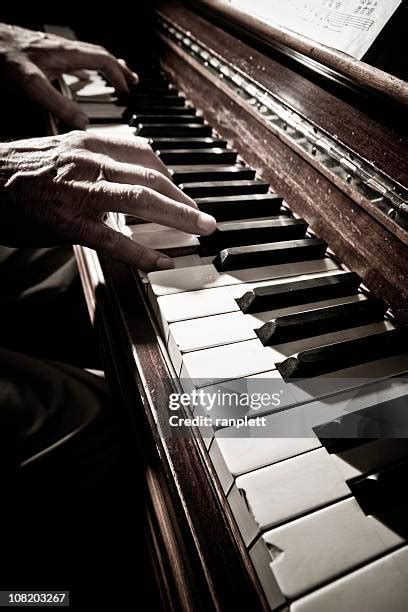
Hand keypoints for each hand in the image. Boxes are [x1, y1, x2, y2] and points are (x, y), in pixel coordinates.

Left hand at [0, 23, 137, 128]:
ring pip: (84, 57)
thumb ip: (59, 105)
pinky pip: (68, 60)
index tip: (127, 90)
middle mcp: (60, 48)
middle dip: (117, 69)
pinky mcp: (38, 54)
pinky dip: (81, 69)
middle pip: (97, 55)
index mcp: (65, 54)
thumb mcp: (32, 87)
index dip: (118, 75)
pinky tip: (77, 76)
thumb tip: (84, 123)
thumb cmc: (2, 58)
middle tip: (131, 80)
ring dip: (101, 68)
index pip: (102, 61)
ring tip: (111, 77)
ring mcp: (49, 49)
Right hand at [0, 131, 215, 270]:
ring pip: (142, 200)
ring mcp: (80, 191)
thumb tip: (127, 175)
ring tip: (201, 231)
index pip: (145, 153)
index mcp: (90, 143)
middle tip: (204, 219)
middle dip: (185, 200)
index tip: (184, 192)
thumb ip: (99, 161)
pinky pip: (113, 239)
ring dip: (179, 217)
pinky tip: (160, 262)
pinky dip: (141, 253)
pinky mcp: (68, 222)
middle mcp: (90, 161)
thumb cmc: (21, 170)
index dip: (171, 175)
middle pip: (153, 177)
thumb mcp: (65, 152)